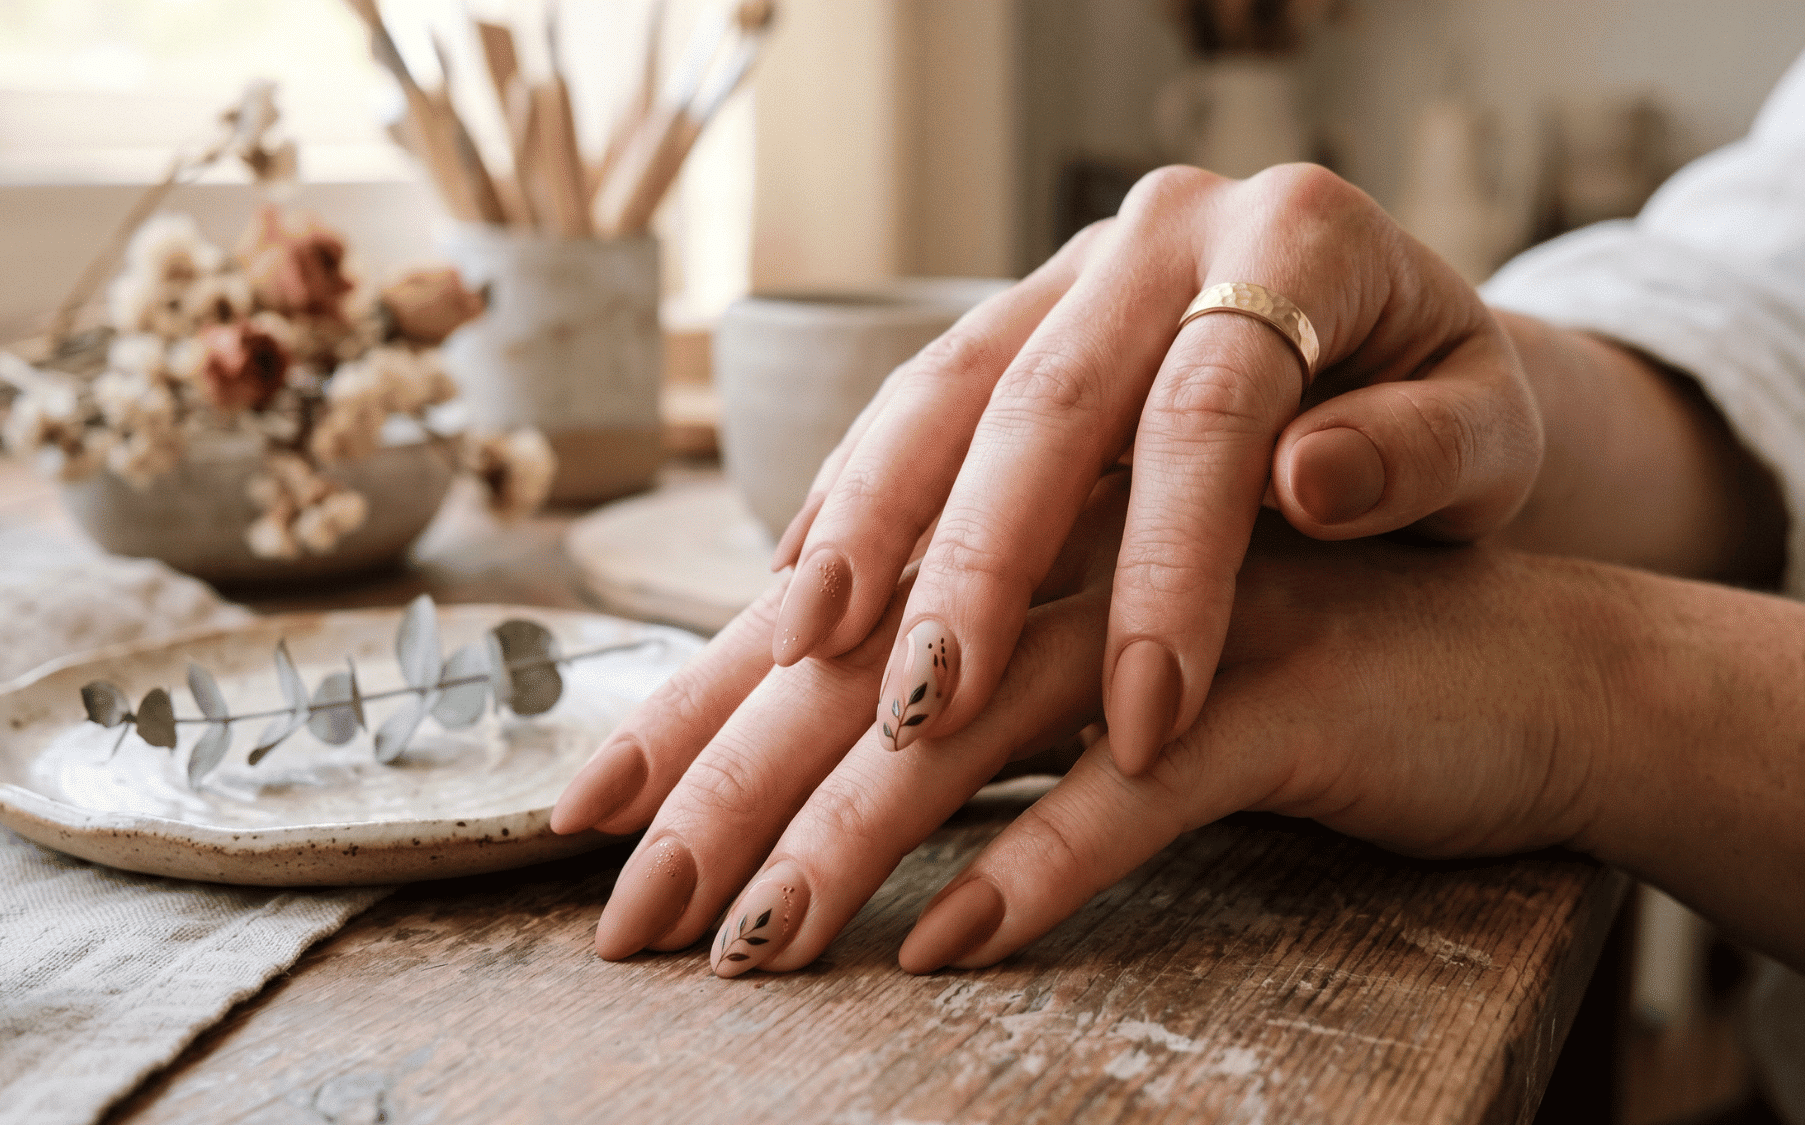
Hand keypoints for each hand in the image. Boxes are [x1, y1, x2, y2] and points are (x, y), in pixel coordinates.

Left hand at [558, 504, 1629, 974]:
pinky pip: (1146, 777)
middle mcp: (1081, 556)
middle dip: (734, 792)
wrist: (1528, 667)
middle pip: (868, 673)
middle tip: (628, 913)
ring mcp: (1177, 615)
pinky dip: (1046, 856)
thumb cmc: (1299, 670)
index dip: (703, 716)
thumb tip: (840, 755)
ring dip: (857, 833)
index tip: (588, 816)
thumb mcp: (1121, 661)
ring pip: (985, 717)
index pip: (829, 631)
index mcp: (1025, 544)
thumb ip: (995, 681)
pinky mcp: (1288, 684)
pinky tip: (956, 935)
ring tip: (756, 941)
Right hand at [767, 163, 1541, 774]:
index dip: (1171, 571)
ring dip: (869, 523)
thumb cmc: (1445, 403)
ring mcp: (1075, 266)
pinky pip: (913, 399)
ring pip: (944, 386)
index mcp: (1299, 235)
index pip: (1209, 409)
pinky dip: (855, 496)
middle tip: (923, 707)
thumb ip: (1422, 452)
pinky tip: (803, 585)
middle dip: (972, 563)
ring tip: (810, 646)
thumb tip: (1312, 478)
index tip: (1147, 721)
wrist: (1396, 331)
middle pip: (1044, 397)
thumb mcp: (1492, 435)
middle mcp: (1165, 230)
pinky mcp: (1016, 315)